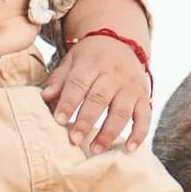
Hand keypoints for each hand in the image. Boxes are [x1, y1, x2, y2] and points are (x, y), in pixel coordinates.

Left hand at [41, 25, 150, 154]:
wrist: (121, 42)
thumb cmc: (91, 57)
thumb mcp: (72, 61)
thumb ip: (59, 79)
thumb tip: (45, 96)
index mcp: (92, 63)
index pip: (78, 84)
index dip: (69, 102)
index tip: (59, 120)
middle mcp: (113, 74)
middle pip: (99, 99)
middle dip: (86, 121)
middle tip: (75, 139)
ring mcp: (131, 86)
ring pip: (122, 111)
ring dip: (109, 132)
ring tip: (96, 149)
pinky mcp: (143, 97)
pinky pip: (145, 117)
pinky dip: (139, 134)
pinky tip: (129, 148)